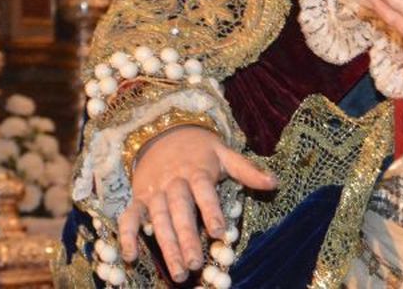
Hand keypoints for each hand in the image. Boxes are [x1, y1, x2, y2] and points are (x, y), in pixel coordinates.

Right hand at [119, 124, 275, 281]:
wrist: (162, 131)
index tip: (220, 234)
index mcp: (196, 171)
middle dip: (186, 237)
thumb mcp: (223, 153)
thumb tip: (274, 183)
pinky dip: (127, 235)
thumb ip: (246, 170)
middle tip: (195, 263)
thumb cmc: (199, 149)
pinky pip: (129, 216)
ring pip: (158, 219)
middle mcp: (173, 182)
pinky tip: (130, 257)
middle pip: (179, 210)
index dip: (211, 211)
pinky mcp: (138, 198)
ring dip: (166, 245)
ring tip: (177, 271)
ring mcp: (154, 191)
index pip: (204, 192)